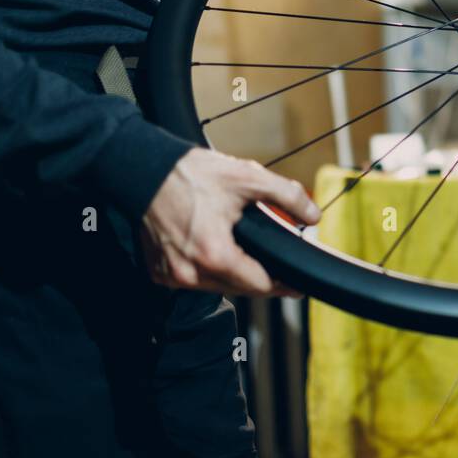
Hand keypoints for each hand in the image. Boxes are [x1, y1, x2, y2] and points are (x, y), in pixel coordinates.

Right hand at [141, 147, 320, 296]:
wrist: (143, 169)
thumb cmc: (191, 173)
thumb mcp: (248, 177)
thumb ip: (287, 197)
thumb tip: (314, 215)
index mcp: (214, 255)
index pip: (259, 286)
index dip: (281, 284)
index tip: (296, 285)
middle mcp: (190, 273)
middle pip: (239, 289)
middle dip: (258, 277)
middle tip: (276, 266)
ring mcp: (171, 275)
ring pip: (216, 286)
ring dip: (233, 274)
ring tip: (246, 253)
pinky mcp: (158, 272)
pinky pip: (193, 280)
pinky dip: (207, 270)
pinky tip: (216, 251)